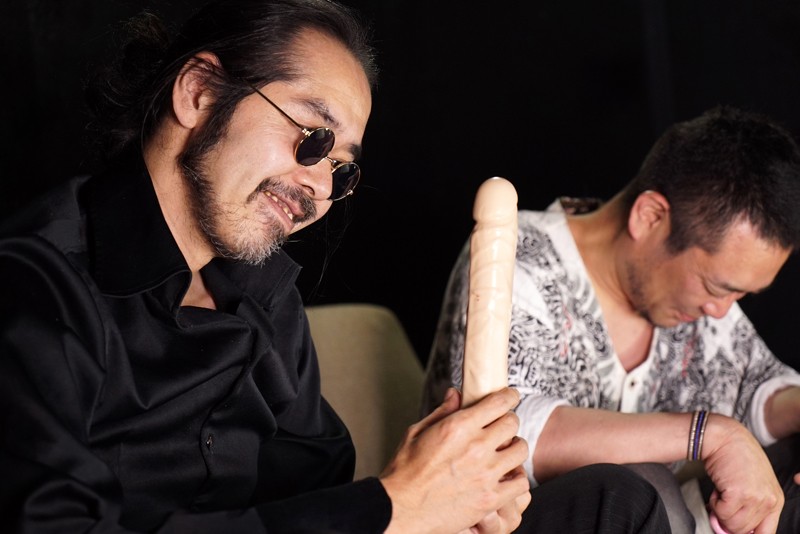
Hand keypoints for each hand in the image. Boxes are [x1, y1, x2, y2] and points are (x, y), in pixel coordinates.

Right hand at [380, 387, 530, 533]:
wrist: (400, 509)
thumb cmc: (404, 472)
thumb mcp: (417, 433)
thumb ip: (442, 412)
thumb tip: (456, 394)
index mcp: (458, 427)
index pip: (499, 402)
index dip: (509, 396)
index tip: (510, 397)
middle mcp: (476, 447)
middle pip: (512, 423)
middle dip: (508, 421)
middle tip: (502, 426)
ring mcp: (486, 474)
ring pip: (520, 450)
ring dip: (514, 447)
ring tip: (505, 451)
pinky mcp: (490, 499)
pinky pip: (521, 483)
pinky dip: (516, 478)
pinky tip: (506, 476)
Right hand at [702, 414, 783, 533]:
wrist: (724, 437)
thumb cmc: (736, 455)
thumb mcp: (754, 482)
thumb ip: (752, 506)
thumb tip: (733, 529)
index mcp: (776, 499)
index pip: (766, 533)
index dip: (746, 533)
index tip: (732, 527)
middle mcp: (769, 500)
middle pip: (743, 530)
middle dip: (728, 518)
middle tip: (724, 501)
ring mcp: (755, 497)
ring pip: (732, 524)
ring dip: (720, 510)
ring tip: (722, 492)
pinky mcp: (738, 493)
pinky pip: (721, 512)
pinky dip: (714, 503)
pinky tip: (718, 489)